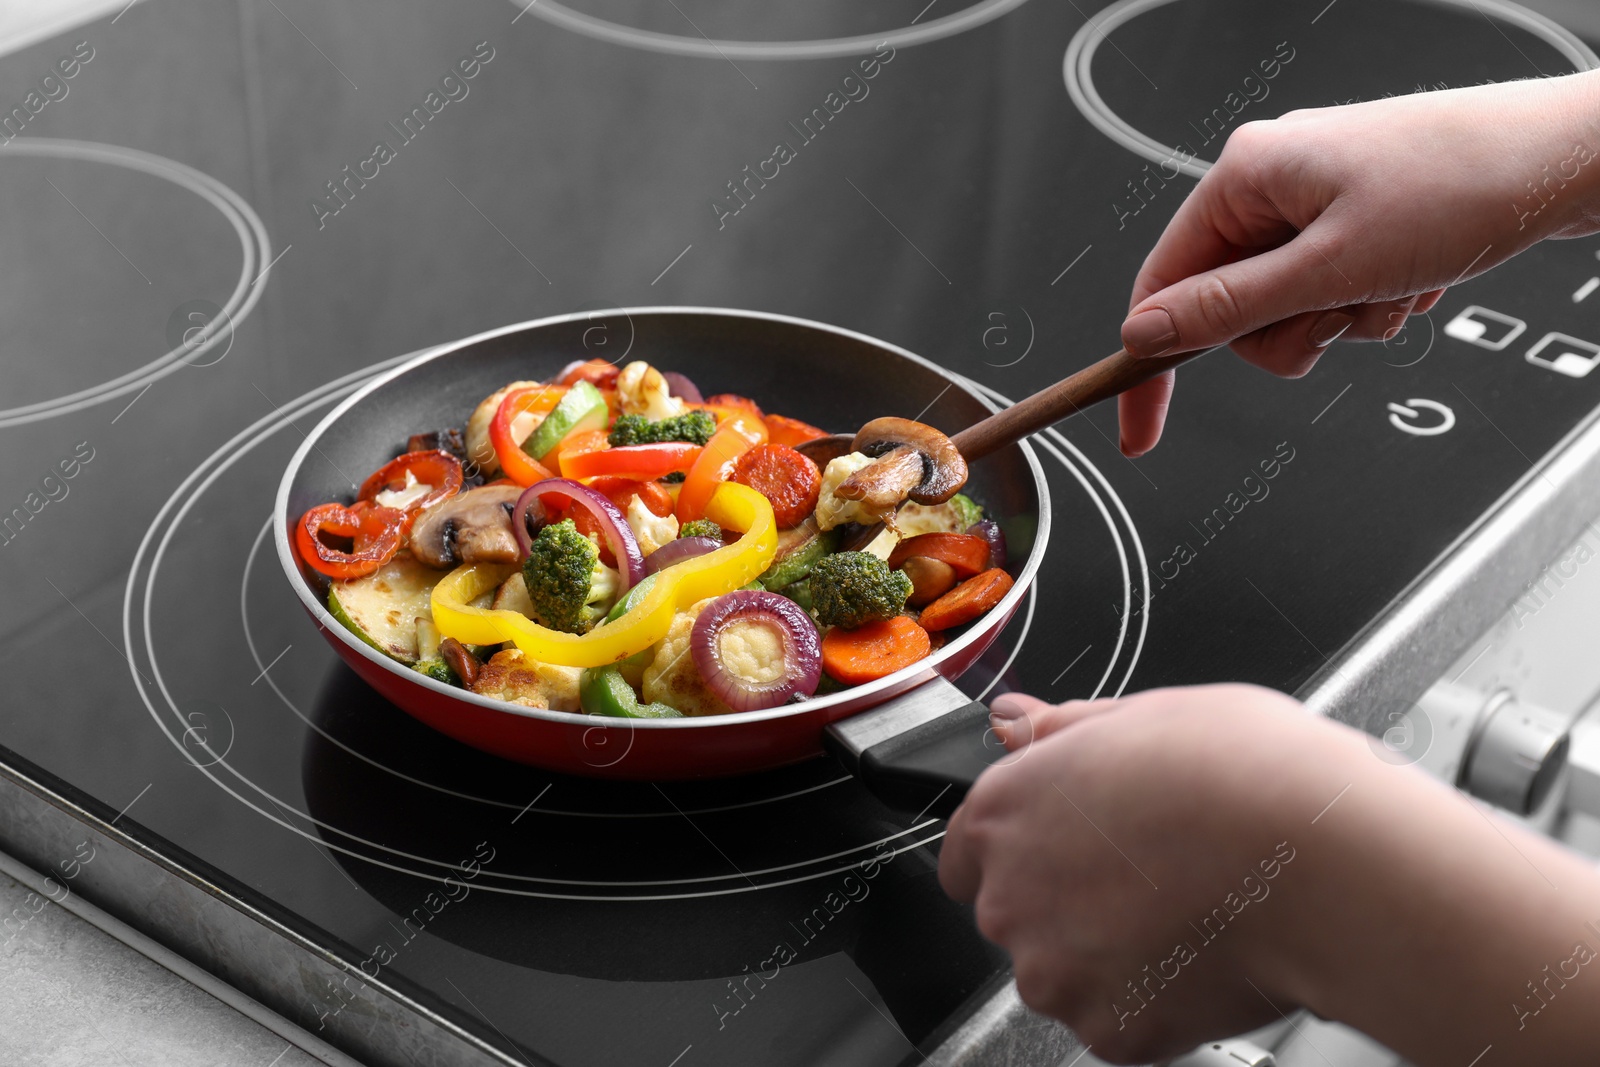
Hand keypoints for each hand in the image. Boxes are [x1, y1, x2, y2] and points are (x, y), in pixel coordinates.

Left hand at [940, 685, 1599, 1065]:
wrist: (1322, 862)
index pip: (967, 852)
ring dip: (1110, 955)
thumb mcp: (1146, 715)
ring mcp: (1056, 973)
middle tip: (1151, 875)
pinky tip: (1203, 956)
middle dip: (1071, 902)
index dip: (1023, 850)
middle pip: (1018, 914)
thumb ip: (1064, 730)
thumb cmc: (1245, 777)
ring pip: (1067, 973)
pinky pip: (1120, 1022)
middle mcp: (1010, 897)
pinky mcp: (1110, 1032)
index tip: (1067, 851)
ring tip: (1188, 912)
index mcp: (1005, 810)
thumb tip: (1015, 721)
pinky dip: (1156, 1001)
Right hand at [1117, 70, 1599, 455]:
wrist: (1566, 158)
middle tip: (1337, 314)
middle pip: (1228, 307)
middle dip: (1286, 333)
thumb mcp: (1330, 267)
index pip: (1162, 284)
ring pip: (1285, 310)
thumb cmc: (1465, 184)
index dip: (1149, 362)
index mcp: (1245, 175)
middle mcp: (1273, 183)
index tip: (1141, 428)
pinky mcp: (1356, 220)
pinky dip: (1369, 305)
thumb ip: (1227, 308)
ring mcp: (1317, 202)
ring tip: (1389, 288)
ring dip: (1338, 321)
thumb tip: (1146, 334)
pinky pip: (1332, 295)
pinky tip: (1411, 280)